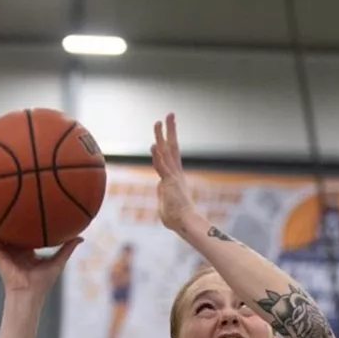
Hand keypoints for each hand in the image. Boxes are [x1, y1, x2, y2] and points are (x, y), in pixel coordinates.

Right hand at [0, 216, 81, 296]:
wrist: (29, 294)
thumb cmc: (43, 282)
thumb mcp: (58, 260)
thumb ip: (67, 248)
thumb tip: (81, 237)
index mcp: (27, 250)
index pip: (23, 233)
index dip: (22, 221)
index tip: (22, 207)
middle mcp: (14, 249)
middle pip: (6, 230)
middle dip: (2, 217)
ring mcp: (4, 251)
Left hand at [150, 114, 196, 232]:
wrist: (184, 223)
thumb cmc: (176, 218)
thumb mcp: (165, 202)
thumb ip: (161, 192)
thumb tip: (160, 187)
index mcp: (175, 177)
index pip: (171, 155)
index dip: (168, 141)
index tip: (166, 130)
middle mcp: (176, 173)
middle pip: (172, 147)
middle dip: (170, 130)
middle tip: (169, 115)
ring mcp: (173, 176)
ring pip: (166, 152)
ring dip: (161, 136)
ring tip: (158, 121)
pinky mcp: (169, 183)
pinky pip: (162, 167)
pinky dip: (157, 156)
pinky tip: (153, 145)